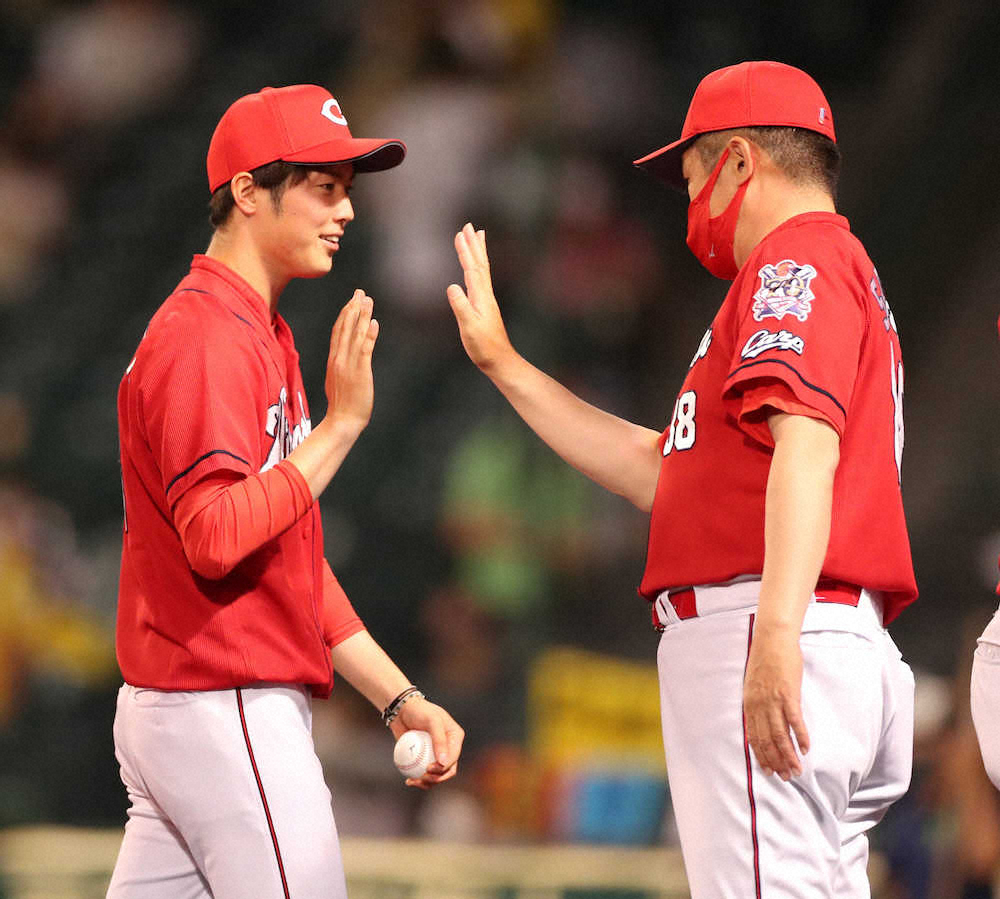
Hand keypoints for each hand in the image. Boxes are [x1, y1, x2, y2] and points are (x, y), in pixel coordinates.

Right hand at [324, 290, 378, 432]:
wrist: (342, 421)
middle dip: (353, 308)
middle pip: (345, 327)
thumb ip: (340, 367)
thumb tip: (343, 360)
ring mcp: (348, 365)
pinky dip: (369, 335)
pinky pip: (364, 350)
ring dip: (362, 316)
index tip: (351, 300)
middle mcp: (339, 359)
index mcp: (333, 360)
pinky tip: (374, 322)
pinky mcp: (359, 372)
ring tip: (368, 300)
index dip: (345, 314)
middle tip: (360, 292)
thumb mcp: (337, 381)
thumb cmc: (342, 406)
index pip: (338, 331)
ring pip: (355, 334)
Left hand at [390, 697, 464, 789]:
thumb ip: (439, 740)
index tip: (428, 769)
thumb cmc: (419, 711)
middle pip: (448, 770)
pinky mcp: (424, 758)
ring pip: (437, 776)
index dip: (443, 768)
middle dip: (437, 778)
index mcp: (455, 737)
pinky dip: (419, 780)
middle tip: (422, 777)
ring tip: (413, 781)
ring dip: (427, 783)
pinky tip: (409, 780)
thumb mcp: (431, 721)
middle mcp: (448, 747)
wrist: (402, 710)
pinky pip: (425, 774)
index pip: (454, 758)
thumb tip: (444, 762)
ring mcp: (436, 754)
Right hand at [446, 223, 514, 373]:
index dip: (466, 251)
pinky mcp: (485, 306)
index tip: (460, 233)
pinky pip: (480, 280)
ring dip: (478, 252)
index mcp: (481, 296)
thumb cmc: (484, 346)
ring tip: (477, 237)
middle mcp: (485, 294)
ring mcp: (486, 299)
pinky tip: (474, 268)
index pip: (472, 268)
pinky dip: (478, 268)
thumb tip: (452, 286)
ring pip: (482, 269)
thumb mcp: (469, 326)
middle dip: (473, 244)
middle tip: (469, 226)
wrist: (499, 360)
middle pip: (479, 263)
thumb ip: (460, 306)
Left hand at [743, 627, 809, 780]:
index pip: (754, 737)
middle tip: (786, 777)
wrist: (772, 640)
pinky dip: (800, 736)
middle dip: (776, 761)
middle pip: (767, 740)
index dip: (762, 756)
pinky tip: (805, 748)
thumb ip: (757, 704)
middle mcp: (759, 705)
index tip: (769, 771)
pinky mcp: (788, 694)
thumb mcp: (754, 685)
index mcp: (749, 704)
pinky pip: (794, 720)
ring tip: (796, 770)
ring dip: (789, 755)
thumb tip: (763, 721)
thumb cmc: (765, 661)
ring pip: (780, 735)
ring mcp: (773, 700)